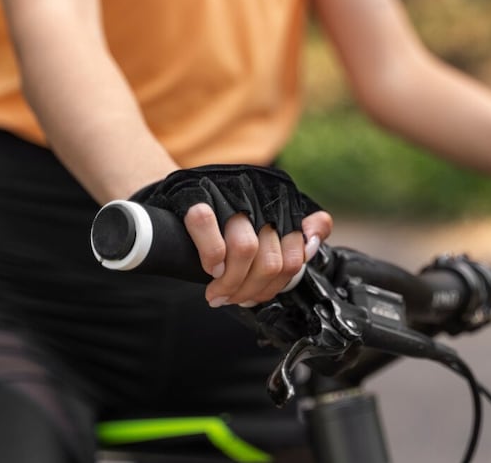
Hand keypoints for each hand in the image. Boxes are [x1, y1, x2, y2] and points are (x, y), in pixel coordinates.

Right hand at [129, 164, 328, 305]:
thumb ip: (295, 231)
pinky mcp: (195, 193)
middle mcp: (260, 193)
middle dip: (250, 291)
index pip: (294, 258)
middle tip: (232, 299)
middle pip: (271, 261)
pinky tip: (208, 268)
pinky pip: (209, 229)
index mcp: (281, 201)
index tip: (254, 296)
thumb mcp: (264, 222)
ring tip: (217, 292)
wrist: (176, 193)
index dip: (274, 286)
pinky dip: (210, 257)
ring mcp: (228, 192)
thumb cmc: (223, 215)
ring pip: (245, 250)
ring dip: (230, 283)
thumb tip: (314, 242)